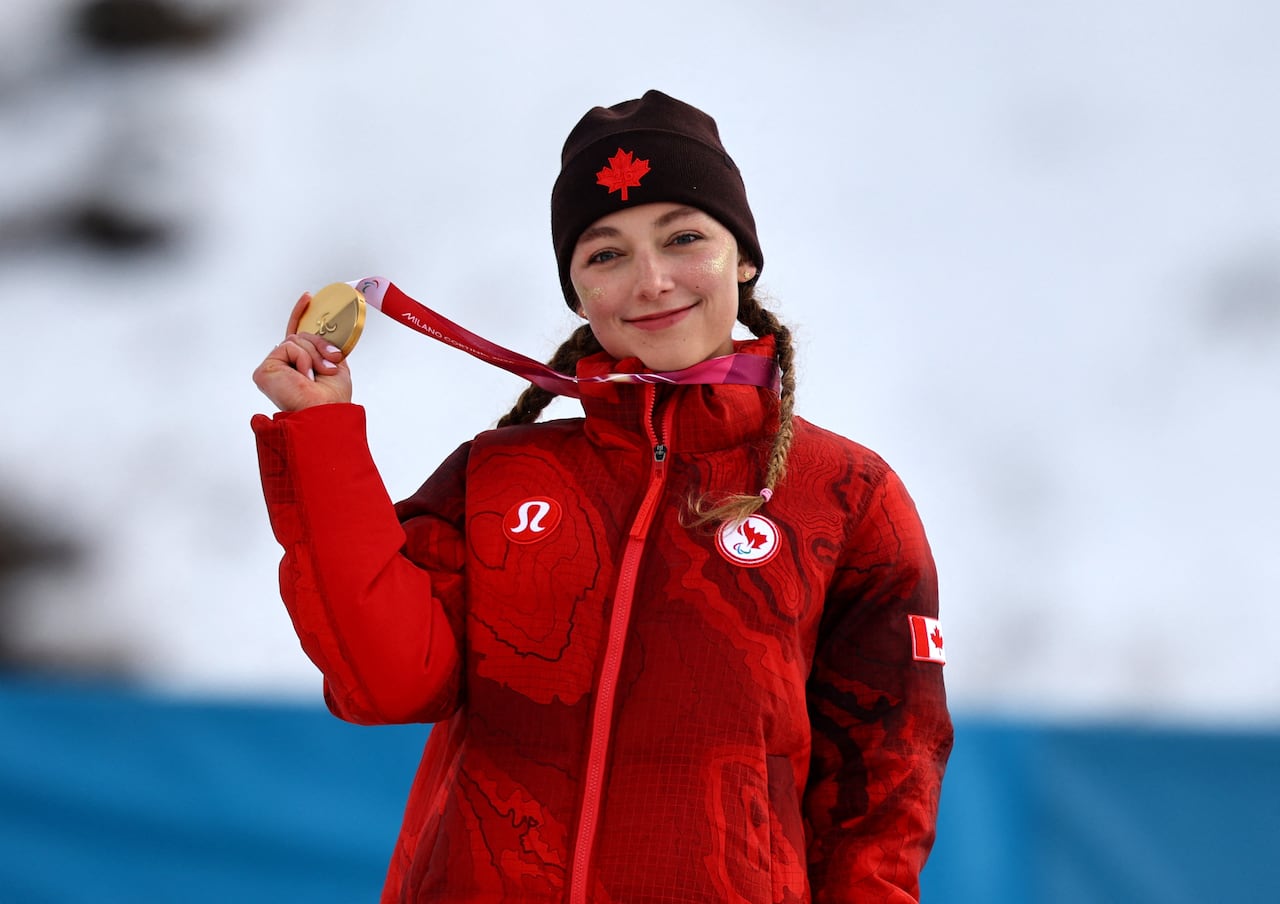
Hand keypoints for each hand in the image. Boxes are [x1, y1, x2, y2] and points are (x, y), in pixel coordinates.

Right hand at [253, 292, 352, 410]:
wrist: (326, 412)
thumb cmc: (332, 398)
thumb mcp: (334, 365)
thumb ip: (325, 347)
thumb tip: (327, 333)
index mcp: (298, 366)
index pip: (296, 335)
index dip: (300, 314)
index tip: (308, 297)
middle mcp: (282, 366)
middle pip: (299, 335)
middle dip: (320, 344)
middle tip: (331, 361)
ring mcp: (273, 367)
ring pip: (295, 339)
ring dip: (314, 354)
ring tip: (318, 374)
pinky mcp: (264, 369)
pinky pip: (289, 346)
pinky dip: (303, 359)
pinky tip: (304, 376)